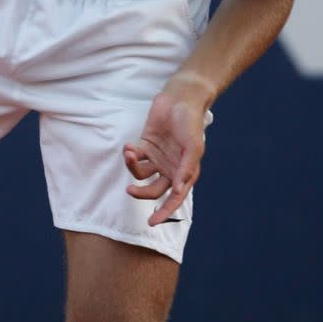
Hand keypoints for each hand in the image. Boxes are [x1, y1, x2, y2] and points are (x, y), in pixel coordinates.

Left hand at [123, 77, 211, 225]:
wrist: (180, 98)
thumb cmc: (190, 122)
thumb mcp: (193, 146)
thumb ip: (186, 168)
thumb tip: (177, 191)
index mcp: (184, 173)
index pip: (174, 199)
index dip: (164, 213)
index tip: (152, 223)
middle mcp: (170, 168)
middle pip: (153, 190)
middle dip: (141, 193)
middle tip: (130, 190)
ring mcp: (157, 158)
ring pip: (141, 174)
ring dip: (132, 167)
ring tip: (130, 154)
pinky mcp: (145, 145)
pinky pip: (135, 158)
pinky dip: (129, 155)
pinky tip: (129, 147)